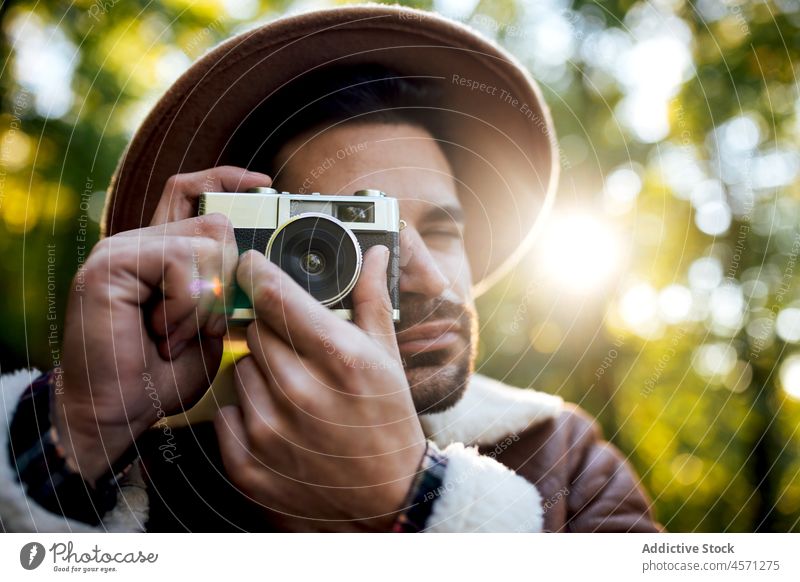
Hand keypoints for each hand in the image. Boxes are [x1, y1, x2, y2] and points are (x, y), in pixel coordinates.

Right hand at [55, 167, 270, 483]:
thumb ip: (225, 291)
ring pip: (207, 242)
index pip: (192, 191)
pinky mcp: (111, 264)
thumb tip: (259, 264)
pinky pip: (181, 261)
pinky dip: (186, 304)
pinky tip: (162, 332)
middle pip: (216, 221)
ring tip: (174, 335)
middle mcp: (139, 243)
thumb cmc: (161, 377)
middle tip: (201, 324)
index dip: (228, 179)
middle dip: (229, 276)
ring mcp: (121, 250)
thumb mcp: (209, 328)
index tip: (265, 185)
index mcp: (161, 253)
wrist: (115, 414)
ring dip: (205, 300)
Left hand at [215, 246, 426, 530]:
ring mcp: (271, 432)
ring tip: (295, 394)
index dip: (258, 272)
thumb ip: (373, 300)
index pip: (275, 295)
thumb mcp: (387, 358)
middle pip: (254, 330)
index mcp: (339, 357)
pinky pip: (226, 412)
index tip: (251, 264)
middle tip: (298, 354)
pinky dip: (245, 414)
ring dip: (260, 375)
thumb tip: (375, 254)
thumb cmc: (388, 421)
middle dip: (272, 333)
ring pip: (239, 370)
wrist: (388, 497)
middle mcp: (301, 392)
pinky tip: (278, 423)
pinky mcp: (249, 465)